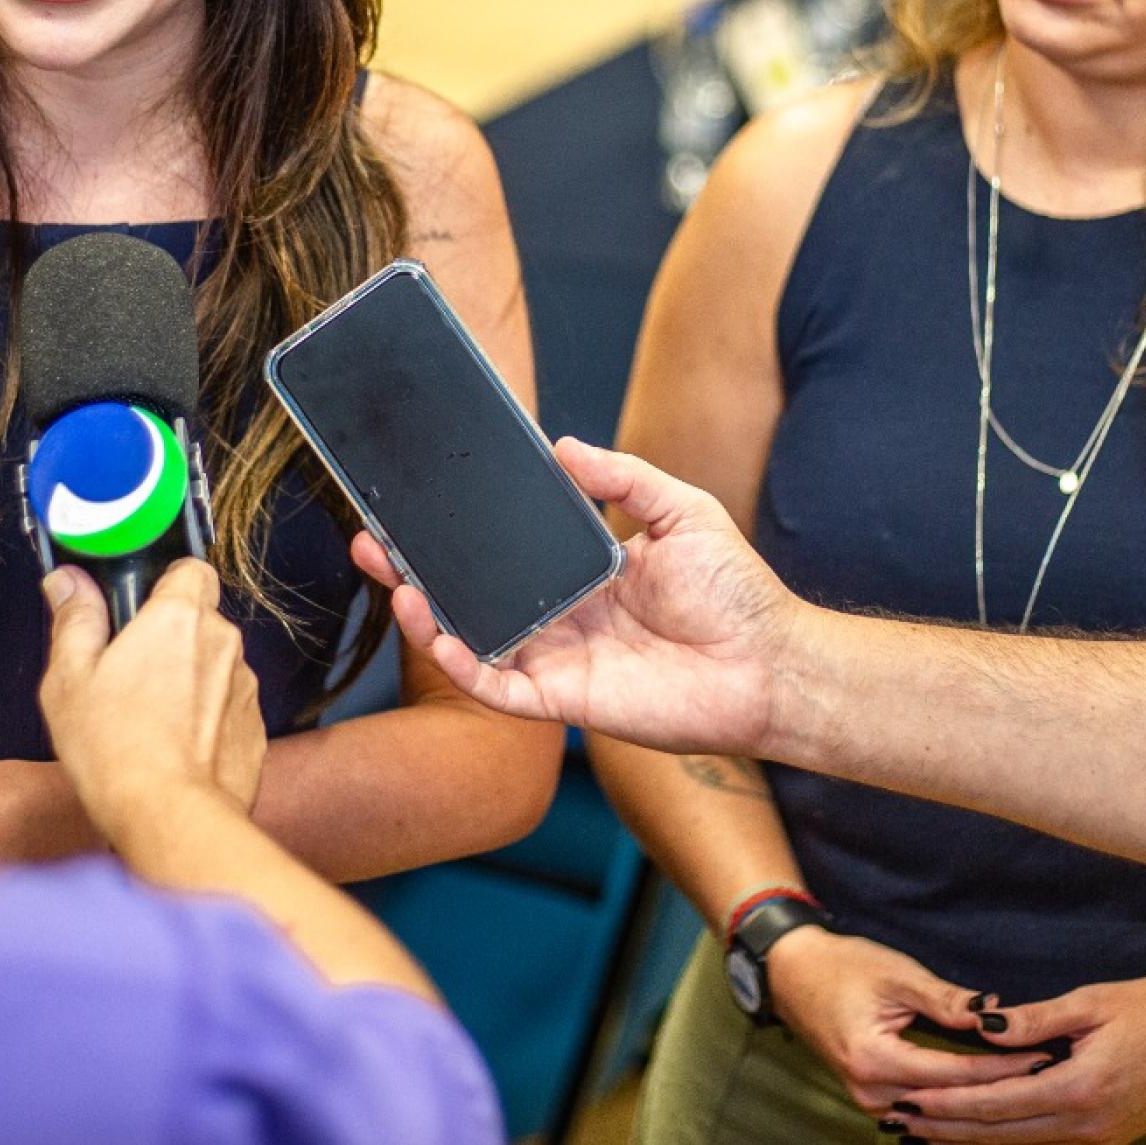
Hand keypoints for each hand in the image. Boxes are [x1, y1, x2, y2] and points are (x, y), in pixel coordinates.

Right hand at [38, 559, 264, 841]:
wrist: (170, 816)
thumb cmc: (115, 749)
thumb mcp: (70, 679)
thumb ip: (75, 620)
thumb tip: (68, 582)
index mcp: (178, 617)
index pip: (190, 568)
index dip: (165, 581)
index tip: (138, 605)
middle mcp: (222, 642)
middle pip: (200, 619)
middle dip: (170, 636)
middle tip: (128, 671)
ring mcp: (244, 685)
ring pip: (215, 663)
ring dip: (189, 678)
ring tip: (149, 718)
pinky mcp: (254, 727)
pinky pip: (228, 706)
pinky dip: (206, 717)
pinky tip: (175, 746)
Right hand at [347, 437, 804, 756]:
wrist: (772, 663)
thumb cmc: (739, 591)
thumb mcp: (683, 510)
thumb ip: (623, 477)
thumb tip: (563, 446)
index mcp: (583, 575)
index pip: (505, 553)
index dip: (460, 537)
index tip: (420, 507)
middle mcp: (562, 618)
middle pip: (473, 597)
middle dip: (419, 573)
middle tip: (373, 543)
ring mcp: (560, 660)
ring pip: (473, 642)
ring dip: (427, 617)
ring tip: (394, 582)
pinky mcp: (567, 700)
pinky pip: (500, 688)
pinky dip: (463, 665)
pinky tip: (436, 634)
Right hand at [761, 928, 1036, 1118]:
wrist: (793, 973)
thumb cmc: (843, 966)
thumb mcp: (897, 974)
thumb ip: (946, 1001)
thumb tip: (995, 1017)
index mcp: (874, 1059)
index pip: (955, 1074)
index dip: (1001, 1067)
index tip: (1040, 1057)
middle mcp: (869, 1091)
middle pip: (949, 1099)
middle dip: (998, 1088)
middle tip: (1044, 1073)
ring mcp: (867, 1100)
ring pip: (935, 1111)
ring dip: (978, 1099)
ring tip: (1024, 1084)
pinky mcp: (870, 1097)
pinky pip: (920, 1108)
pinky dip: (953, 1101)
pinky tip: (987, 1093)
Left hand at [887, 976, 1145, 1142]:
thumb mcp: (1091, 1002)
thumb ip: (1034, 1020)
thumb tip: (980, 1025)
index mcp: (1076, 1088)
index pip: (994, 1102)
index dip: (947, 1104)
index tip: (908, 1102)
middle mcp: (1085, 1124)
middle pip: (1000, 1134)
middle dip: (947, 1130)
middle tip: (901, 1123)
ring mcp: (1098, 1137)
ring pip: (1020, 1144)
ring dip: (971, 1139)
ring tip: (927, 1132)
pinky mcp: (1107, 1138)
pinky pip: (1045, 1143)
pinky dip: (1006, 1137)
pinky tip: (980, 1132)